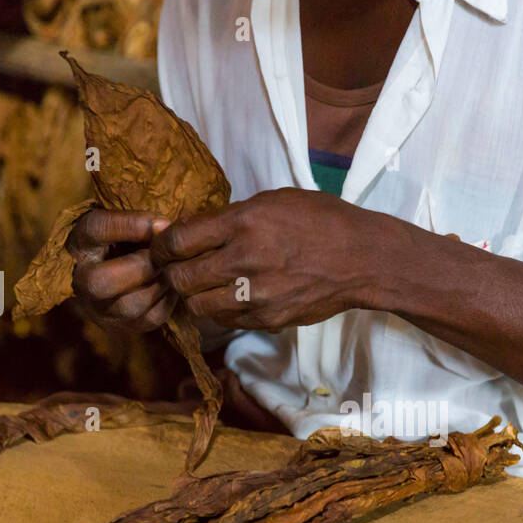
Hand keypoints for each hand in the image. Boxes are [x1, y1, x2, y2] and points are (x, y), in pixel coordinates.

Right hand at [65, 209, 173, 332]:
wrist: (117, 272)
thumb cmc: (123, 240)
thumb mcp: (122, 222)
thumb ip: (139, 220)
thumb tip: (166, 226)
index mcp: (79, 243)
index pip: (96, 230)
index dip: (130, 226)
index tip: (162, 222)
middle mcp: (81, 281)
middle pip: (102, 281)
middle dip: (143, 266)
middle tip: (166, 255)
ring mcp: (100, 310)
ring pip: (130, 305)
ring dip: (159, 284)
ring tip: (171, 268)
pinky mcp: (123, 327)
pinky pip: (151, 318)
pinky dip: (168, 300)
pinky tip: (170, 284)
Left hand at [149, 187, 389, 330]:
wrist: (362, 259)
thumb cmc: (321, 221)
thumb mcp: (274, 202)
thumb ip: (231, 216)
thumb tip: (191, 228)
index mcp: (244, 222)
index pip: (177, 240)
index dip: (160, 245)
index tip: (162, 245)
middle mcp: (245, 259)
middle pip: (180, 278)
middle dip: (171, 273)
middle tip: (176, 268)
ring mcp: (256, 294)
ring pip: (197, 305)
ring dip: (193, 296)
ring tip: (203, 285)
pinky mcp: (267, 318)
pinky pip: (225, 320)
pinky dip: (220, 310)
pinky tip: (231, 296)